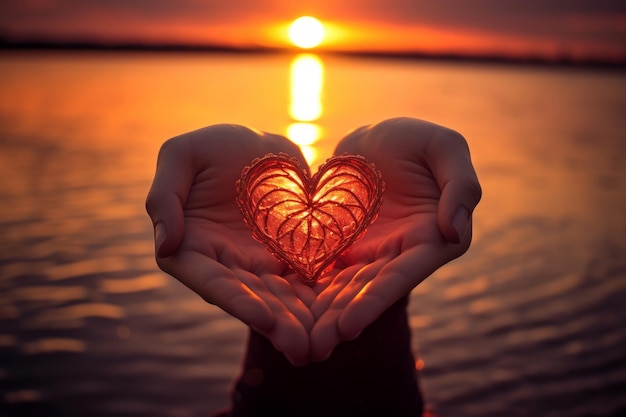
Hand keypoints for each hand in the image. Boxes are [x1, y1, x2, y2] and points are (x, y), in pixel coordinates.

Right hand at [145, 124, 316, 364]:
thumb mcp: (181, 156)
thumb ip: (164, 196)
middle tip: (304, 349)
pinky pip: (307, 279)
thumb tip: (164, 244)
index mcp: (193, 248)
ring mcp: (260, 265)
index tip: (265, 320)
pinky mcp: (291, 257)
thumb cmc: (212, 147)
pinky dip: (322, 296)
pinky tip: (342, 313)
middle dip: (278, 324)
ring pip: (282, 297)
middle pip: (252, 300)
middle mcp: (226, 265)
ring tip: (324, 343)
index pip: (212, 282)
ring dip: (302, 321)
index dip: (237, 302)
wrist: (259, 145)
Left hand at [308, 117, 481, 359]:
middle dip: (342, 319)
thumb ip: (460, 185)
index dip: (376, 300)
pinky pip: (322, 268)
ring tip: (299, 342)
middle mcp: (400, 254)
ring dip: (322, 314)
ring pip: (343, 288)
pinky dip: (306, 288)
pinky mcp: (341, 245)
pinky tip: (284, 308)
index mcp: (431, 239)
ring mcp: (368, 253)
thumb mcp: (444, 147)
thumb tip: (453, 231)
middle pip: (368, 291)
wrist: (374, 138)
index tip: (348, 325)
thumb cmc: (416, 139)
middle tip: (314, 349)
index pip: (402, 275)